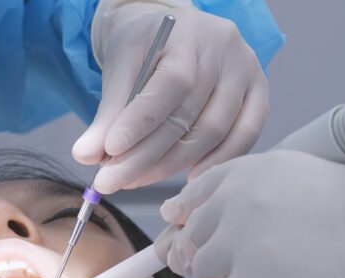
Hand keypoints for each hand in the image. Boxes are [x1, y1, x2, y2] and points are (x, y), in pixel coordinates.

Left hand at [74, 1, 268, 193]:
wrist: (171, 29)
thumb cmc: (143, 49)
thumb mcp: (119, 69)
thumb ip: (105, 114)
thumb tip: (85, 157)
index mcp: (186, 35)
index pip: (170, 84)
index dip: (140, 122)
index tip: (109, 152)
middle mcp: (223, 50)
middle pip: (188, 116)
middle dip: (145, 156)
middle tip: (112, 181)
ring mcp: (247, 70)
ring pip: (214, 131)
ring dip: (172, 165)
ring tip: (136, 180)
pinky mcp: (259, 91)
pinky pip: (245, 135)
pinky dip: (217, 161)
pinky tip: (188, 178)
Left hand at [160, 150, 344, 277]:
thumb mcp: (329, 178)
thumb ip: (273, 191)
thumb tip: (227, 217)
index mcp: (261, 169)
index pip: (202, 189)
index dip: (192, 212)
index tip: (182, 226)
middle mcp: (241, 203)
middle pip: (195, 234)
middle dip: (211, 251)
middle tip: (240, 269)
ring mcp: (239, 250)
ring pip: (199, 272)